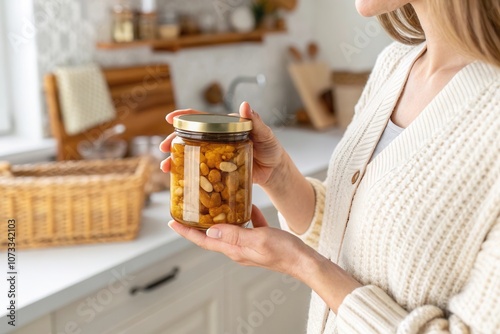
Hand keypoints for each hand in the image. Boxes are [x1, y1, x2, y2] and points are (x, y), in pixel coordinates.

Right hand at [159, 102, 284, 185]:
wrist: (275, 171)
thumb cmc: (271, 148)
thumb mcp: (265, 134)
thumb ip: (255, 121)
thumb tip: (245, 105)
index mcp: (225, 126)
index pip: (202, 119)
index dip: (184, 117)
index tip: (170, 118)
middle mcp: (217, 139)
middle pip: (190, 137)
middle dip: (174, 141)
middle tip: (163, 148)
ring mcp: (216, 155)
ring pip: (192, 154)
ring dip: (176, 159)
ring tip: (166, 167)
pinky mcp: (218, 171)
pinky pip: (200, 171)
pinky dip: (188, 174)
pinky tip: (178, 179)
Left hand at [168, 205, 311, 277]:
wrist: (304, 261)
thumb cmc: (284, 252)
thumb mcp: (258, 240)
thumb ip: (234, 234)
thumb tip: (210, 229)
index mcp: (234, 249)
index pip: (204, 240)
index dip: (186, 232)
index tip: (172, 222)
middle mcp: (238, 248)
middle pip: (213, 234)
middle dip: (199, 223)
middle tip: (189, 209)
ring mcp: (249, 245)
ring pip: (229, 229)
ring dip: (221, 218)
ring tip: (215, 203)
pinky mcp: (260, 240)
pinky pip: (248, 226)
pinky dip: (246, 215)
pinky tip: (249, 205)